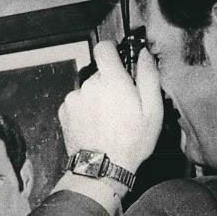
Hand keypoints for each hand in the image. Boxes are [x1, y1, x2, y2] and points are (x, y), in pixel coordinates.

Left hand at [59, 41, 162, 172]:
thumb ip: (148, 77)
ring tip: (108, 119)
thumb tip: (145, 55)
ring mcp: (74, 98)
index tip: (119, 60)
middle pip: (99, 73)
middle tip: (122, 105)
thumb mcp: (152, 110)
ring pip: (88, 89)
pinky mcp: (64, 111)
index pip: (104, 48)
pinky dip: (85, 109)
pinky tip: (96, 124)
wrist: (101, 167)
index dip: (112, 51)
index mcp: (111, 80)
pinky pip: (77, 102)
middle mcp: (89, 85)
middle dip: (110, 84)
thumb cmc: (131, 141)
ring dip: (96, 98)